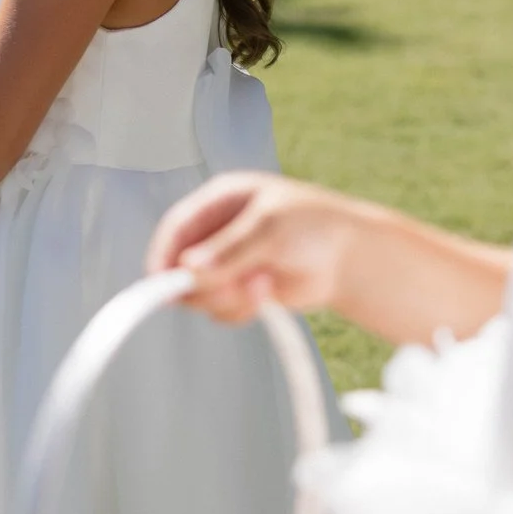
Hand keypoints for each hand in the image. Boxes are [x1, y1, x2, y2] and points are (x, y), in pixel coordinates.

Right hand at [146, 173, 363, 322]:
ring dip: (228, 299)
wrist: (351, 259)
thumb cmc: (316, 226)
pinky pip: (221, 311)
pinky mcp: (240, 292)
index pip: (176, 228)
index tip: (161, 283)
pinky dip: (241, 310)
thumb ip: (229, 251)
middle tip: (232, 287)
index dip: (164, 256)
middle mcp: (217, 234)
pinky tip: (268, 295)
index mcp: (219, 202)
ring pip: (200, 295)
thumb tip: (190, 271)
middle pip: (180, 268)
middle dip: (204, 285)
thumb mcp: (270, 230)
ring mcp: (228, 265)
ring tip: (263, 285)